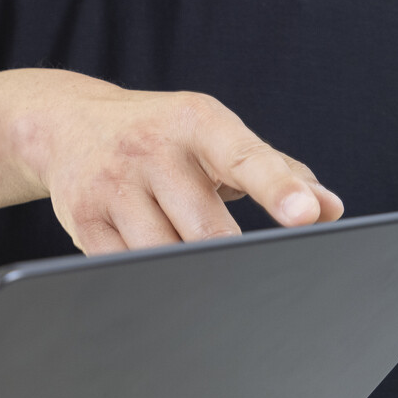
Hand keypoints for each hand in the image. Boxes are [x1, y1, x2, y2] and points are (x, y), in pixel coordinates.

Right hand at [16, 86, 343, 252]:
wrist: (68, 124)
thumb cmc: (163, 136)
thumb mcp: (217, 136)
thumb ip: (277, 170)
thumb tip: (329, 208)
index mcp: (196, 122)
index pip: (244, 157)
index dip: (276, 188)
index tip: (304, 215)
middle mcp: (150, 148)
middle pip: (207, 230)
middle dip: (229, 256)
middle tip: (246, 273)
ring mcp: (111, 185)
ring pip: (164, 257)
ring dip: (185, 270)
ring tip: (191, 261)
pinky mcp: (82, 220)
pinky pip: (127, 268)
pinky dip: (148, 276)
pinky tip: (150, 263)